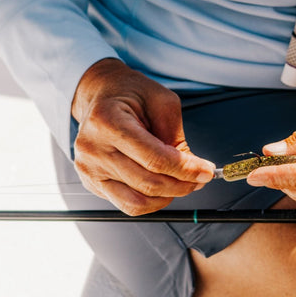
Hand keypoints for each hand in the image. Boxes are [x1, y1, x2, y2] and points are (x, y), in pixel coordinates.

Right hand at [71, 58, 214, 214]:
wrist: (100, 94)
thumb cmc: (130, 93)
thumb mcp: (161, 101)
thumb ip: (175, 136)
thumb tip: (192, 170)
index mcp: (108, 121)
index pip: (154, 159)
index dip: (186, 169)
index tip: (206, 171)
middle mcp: (93, 148)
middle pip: (147, 183)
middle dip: (182, 185)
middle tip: (200, 178)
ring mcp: (88, 169)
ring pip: (137, 201)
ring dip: (167, 197)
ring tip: (182, 183)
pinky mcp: (90, 182)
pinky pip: (126, 204)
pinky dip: (151, 201)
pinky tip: (162, 187)